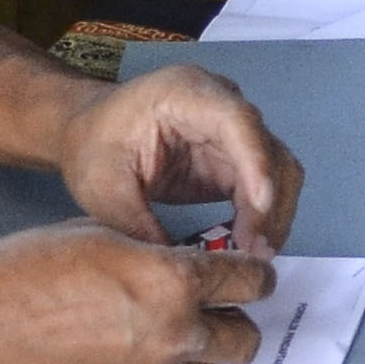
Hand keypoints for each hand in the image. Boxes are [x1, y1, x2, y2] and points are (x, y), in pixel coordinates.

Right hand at [0, 222, 269, 363]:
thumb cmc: (29, 271)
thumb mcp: (104, 234)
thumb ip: (157, 252)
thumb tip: (183, 260)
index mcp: (174, 279)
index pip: (252, 282)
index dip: (254, 276)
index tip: (251, 276)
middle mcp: (175, 330)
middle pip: (246, 338)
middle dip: (237, 320)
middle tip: (219, 309)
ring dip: (202, 351)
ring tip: (169, 332)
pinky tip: (126, 351)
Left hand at [54, 62, 299, 251]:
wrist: (87, 132)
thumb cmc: (92, 147)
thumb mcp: (104, 188)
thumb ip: (139, 226)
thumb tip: (180, 270)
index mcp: (185, 93)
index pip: (238, 121)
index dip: (256, 162)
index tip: (258, 208)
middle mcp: (221, 104)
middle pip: (269, 148)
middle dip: (270, 202)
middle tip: (255, 251)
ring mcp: (231, 130)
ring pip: (277, 169)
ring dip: (273, 214)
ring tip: (253, 255)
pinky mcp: (233, 156)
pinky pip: (263, 185)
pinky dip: (261, 217)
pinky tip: (246, 245)